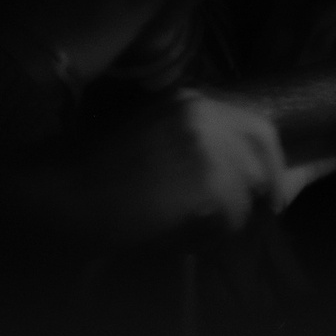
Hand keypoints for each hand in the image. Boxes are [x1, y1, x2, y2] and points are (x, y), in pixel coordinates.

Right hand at [71, 90, 285, 246]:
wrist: (66, 193)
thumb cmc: (99, 173)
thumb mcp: (151, 135)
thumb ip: (197, 141)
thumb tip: (243, 165)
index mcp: (191, 100)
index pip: (256, 123)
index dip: (268, 156)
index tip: (270, 182)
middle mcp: (204, 114)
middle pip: (264, 148)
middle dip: (268, 181)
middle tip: (265, 207)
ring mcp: (207, 144)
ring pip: (250, 185)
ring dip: (235, 212)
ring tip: (206, 227)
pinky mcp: (205, 178)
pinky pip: (233, 213)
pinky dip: (217, 231)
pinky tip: (190, 235)